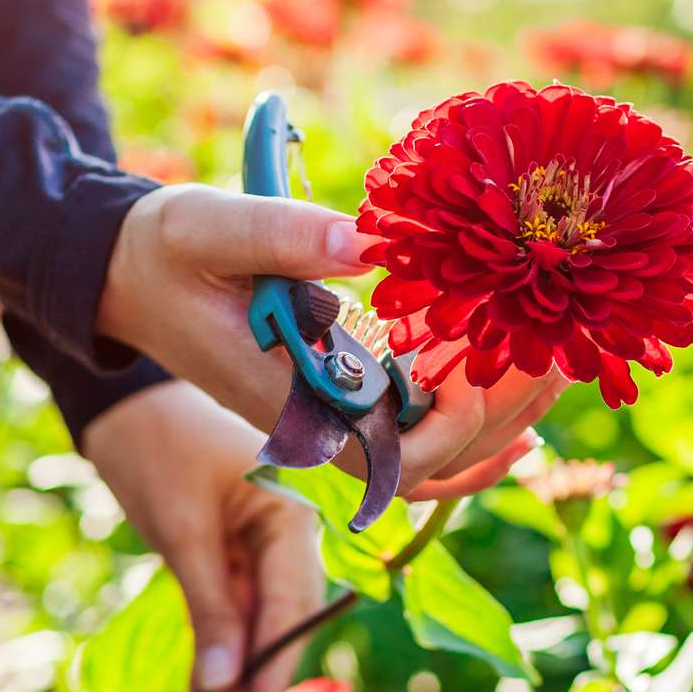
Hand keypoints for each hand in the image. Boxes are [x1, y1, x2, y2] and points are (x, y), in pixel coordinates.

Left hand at [84, 380, 544, 691]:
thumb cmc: (157, 449)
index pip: (293, 599)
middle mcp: (291, 527)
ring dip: (238, 664)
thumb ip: (207, 609)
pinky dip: (223, 641)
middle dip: (259, 672)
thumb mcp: (181, 531)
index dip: (278, 663)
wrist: (124, 402)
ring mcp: (265, 538)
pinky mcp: (236, 548)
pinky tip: (210, 683)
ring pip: (261, 615)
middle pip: (285, 613)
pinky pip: (237, 603)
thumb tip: (220, 689)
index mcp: (295, 508)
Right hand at [97, 184, 564, 494]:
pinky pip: (412, 444)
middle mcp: (315, 423)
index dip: (451, 430)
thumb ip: (286, 234)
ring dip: (494, 428)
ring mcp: (329, 418)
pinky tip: (520, 420)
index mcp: (287, 396)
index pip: (383, 454)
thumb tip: (368, 245)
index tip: (497, 372)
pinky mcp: (339, 400)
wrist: (130, 274)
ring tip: (558, 375)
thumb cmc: (168, 251)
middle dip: (498, 421)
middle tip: (562, 362)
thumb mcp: (214, 228)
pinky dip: (468, 440)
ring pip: (428, 462)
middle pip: (425, 464)